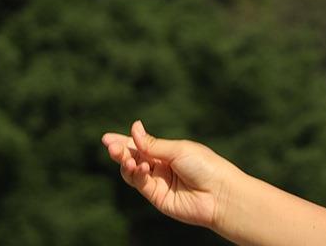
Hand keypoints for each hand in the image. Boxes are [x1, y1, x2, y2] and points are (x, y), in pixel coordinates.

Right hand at [102, 120, 237, 230]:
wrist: (218, 193)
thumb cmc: (204, 165)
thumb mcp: (177, 149)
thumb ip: (153, 145)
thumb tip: (134, 127)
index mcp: (168, 151)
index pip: (141, 144)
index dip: (124, 141)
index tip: (107, 137)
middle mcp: (161, 166)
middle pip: (134, 157)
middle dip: (120, 151)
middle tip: (110, 145)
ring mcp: (158, 182)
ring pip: (133, 171)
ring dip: (126, 162)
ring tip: (126, 157)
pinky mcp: (157, 197)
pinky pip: (140, 184)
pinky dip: (137, 174)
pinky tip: (140, 166)